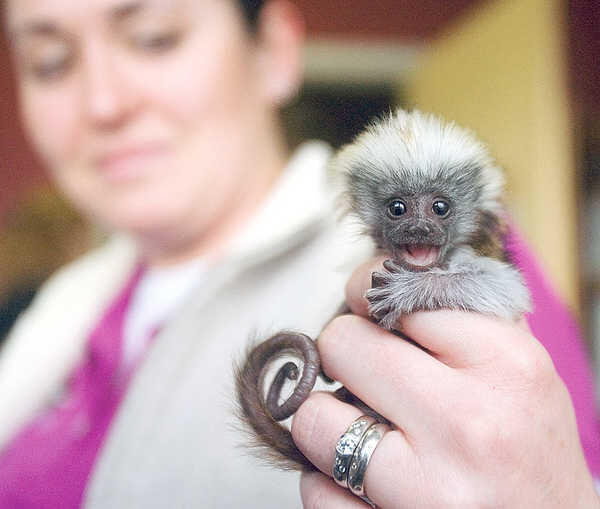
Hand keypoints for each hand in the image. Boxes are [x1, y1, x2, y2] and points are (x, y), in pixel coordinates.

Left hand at [292, 257, 599, 507]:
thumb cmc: (529, 445)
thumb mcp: (516, 364)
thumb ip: (457, 313)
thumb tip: (377, 275)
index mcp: (505, 362)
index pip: (392, 292)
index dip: (368, 295)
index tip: (368, 308)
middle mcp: (468, 421)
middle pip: (340, 342)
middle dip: (345, 354)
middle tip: (366, 373)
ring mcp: (428, 487)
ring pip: (312, 418)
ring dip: (328, 421)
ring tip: (367, 430)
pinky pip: (314, 488)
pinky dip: (329, 480)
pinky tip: (370, 481)